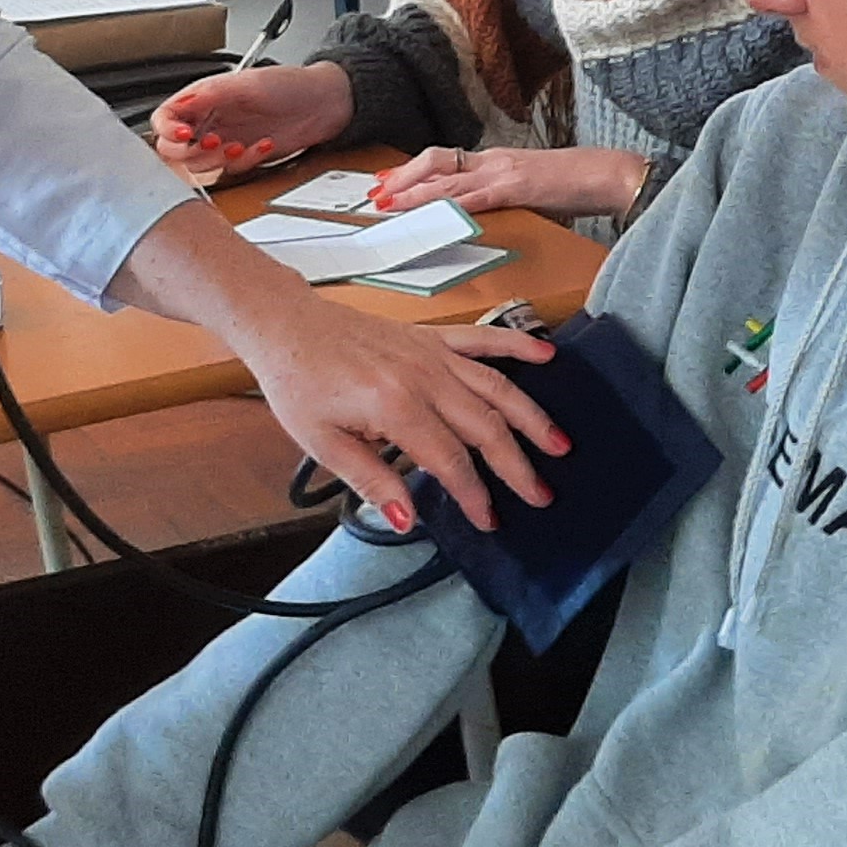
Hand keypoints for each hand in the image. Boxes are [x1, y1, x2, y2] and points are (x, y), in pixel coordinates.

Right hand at [153, 63, 352, 182]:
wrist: (324, 103)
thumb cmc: (290, 84)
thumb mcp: (248, 84)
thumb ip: (211, 94)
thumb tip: (180, 104)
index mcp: (202, 96)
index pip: (165, 117)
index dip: (166, 129)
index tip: (183, 135)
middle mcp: (209, 119)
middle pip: (174, 147)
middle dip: (189, 151)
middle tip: (212, 144)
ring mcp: (224, 139)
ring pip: (199, 164)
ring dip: (217, 160)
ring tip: (238, 146)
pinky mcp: (242, 156)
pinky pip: (230, 170)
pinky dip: (244, 163)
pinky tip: (261, 146)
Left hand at [239, 292, 560, 534]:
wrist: (286, 327)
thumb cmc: (298, 384)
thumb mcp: (322, 443)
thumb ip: (371, 480)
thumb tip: (409, 518)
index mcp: (394, 406)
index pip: (449, 460)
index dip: (473, 494)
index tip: (489, 519)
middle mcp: (422, 376)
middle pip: (485, 426)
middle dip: (517, 465)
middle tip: (541, 495)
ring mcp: (431, 353)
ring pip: (496, 386)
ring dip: (531, 417)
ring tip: (559, 444)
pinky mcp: (431, 337)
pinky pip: (482, 340)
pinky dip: (516, 347)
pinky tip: (547, 359)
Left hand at [368, 145, 647, 221]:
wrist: (608, 174)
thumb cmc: (578, 184)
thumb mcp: (535, 189)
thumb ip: (509, 196)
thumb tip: (491, 212)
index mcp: (498, 160)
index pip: (446, 161)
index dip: (415, 171)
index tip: (390, 181)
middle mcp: (494, 160)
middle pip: (436, 162)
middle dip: (403, 178)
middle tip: (377, 192)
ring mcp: (502, 171)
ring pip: (446, 178)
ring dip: (414, 193)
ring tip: (389, 203)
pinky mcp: (515, 187)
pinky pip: (472, 197)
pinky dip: (447, 206)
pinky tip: (430, 214)